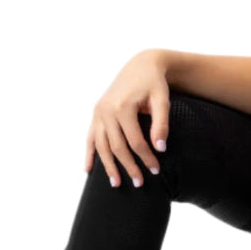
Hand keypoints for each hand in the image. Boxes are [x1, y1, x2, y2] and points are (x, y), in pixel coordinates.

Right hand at [85, 50, 170, 187]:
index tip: (156, 170)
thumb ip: (161, 124)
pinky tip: (89, 170)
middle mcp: (107, 111)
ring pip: (102, 145)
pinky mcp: (96, 113)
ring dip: (108, 166)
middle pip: (118, 147)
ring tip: (117, 184)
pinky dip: (89, 154)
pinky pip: (90, 137)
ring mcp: (99, 113)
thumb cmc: (154, 83)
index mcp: (123, 107)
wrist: (141, 65)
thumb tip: (160, 148)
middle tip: (140, 183)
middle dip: (129, 167)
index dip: (146, 158)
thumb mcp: (162, 100)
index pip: (135, 141)